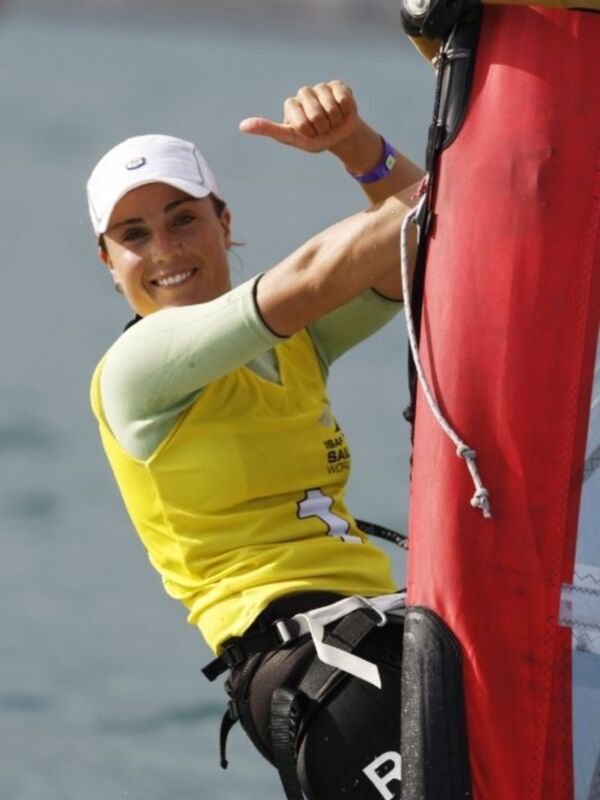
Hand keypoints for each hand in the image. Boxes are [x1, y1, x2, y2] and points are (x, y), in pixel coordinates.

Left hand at [239, 80, 359, 153]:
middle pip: (315, 114)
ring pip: (330, 108)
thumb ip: (268, 129)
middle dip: (322, 128)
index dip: (308, 132)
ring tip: (332, 121)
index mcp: (291, 105)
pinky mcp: (338, 85)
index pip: (300, 122)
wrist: (340, 137)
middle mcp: (304, 93)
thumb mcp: (290, 138)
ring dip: (334, 121)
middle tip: (322, 129)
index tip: (308, 134)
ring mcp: (321, 87)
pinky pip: (343, 100)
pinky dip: (345, 112)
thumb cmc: (314, 140)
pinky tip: (342, 112)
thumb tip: (241, 126)